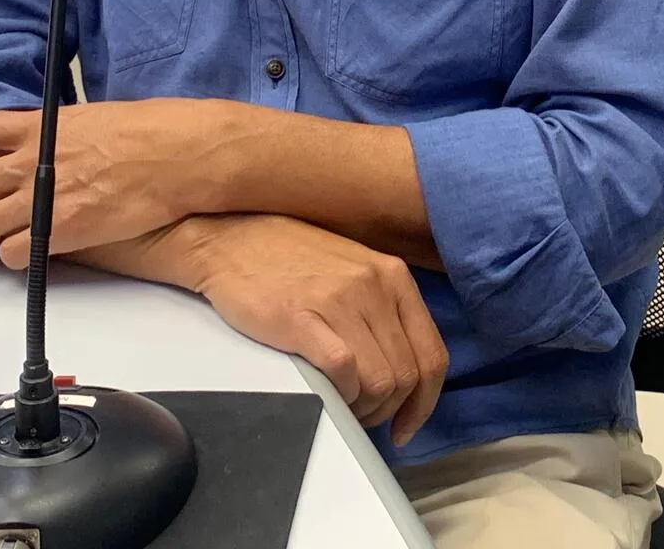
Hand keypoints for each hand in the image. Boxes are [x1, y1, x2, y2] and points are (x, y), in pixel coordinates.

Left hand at [0, 100, 222, 267]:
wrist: (179, 155)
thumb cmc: (150, 130)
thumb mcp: (94, 116)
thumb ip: (60, 133)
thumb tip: (51, 144)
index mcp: (40, 127)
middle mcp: (33, 160)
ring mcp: (45, 197)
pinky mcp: (62, 230)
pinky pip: (16, 252)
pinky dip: (11, 258)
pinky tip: (21, 256)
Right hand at [180, 214, 448, 446]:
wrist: (230, 238)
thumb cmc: (289, 260)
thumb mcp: (354, 272)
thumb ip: (382, 312)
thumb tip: (400, 373)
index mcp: (393, 277)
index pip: (433, 354)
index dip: (424, 402)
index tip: (406, 425)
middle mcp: (375, 286)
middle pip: (407, 376)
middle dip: (388, 410)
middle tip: (361, 415)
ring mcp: (340, 300)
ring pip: (380, 381)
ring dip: (363, 408)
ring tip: (342, 404)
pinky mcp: (301, 317)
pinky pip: (343, 371)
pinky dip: (341, 395)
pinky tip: (327, 394)